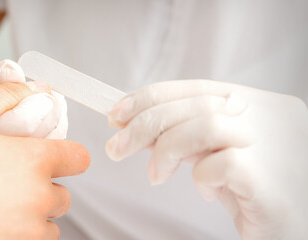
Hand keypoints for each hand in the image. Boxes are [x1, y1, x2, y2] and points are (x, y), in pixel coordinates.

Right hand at [0, 82, 89, 238]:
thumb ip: (3, 97)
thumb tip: (32, 89)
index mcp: (32, 162)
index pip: (79, 158)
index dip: (67, 152)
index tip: (51, 153)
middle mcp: (37, 201)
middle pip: (63, 194)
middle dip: (43, 184)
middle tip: (9, 177)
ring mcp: (24, 233)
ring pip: (47, 224)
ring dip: (32, 213)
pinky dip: (18, 233)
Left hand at [106, 80, 307, 238]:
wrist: (293, 228)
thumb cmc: (253, 192)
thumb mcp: (216, 154)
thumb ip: (186, 136)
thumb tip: (136, 127)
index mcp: (258, 103)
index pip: (195, 87)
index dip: (150, 98)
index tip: (116, 115)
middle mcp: (270, 116)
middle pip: (194, 104)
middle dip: (144, 124)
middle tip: (116, 148)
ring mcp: (275, 146)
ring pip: (206, 126)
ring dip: (166, 150)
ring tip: (156, 175)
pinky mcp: (271, 183)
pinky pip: (222, 164)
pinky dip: (201, 177)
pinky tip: (208, 192)